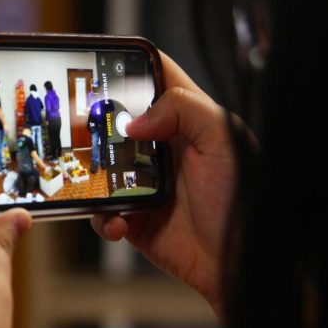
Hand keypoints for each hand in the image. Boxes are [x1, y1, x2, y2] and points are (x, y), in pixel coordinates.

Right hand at [91, 53, 239, 316]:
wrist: (241, 264)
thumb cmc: (244, 200)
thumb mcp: (224, 140)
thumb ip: (184, 110)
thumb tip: (134, 120)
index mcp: (188, 121)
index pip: (156, 79)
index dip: (130, 67)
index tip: (102, 63)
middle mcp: (164, 149)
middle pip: (118, 123)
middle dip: (97, 125)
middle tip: (83, 128)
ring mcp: (145, 184)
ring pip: (102, 168)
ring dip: (95, 176)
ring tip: (101, 186)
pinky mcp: (134, 218)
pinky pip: (103, 213)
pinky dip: (104, 218)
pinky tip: (120, 224)